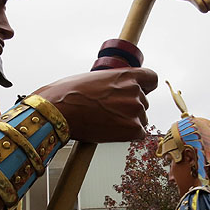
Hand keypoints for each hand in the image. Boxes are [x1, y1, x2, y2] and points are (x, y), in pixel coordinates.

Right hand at [34, 67, 157, 142]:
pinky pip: (139, 133)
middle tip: (110, 111)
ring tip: (106, 121)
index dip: (146, 86)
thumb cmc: (68, 94)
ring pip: (141, 118)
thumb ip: (114, 82)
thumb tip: (117, 88)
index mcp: (126, 75)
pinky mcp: (132, 129)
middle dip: (130, 107)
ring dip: (129, 121)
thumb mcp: (95, 78)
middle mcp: (135, 91)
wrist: (57, 112)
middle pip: (144, 102)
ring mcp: (135, 110)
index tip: (140, 91)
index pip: (152, 79)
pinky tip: (111, 131)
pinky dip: (127, 134)